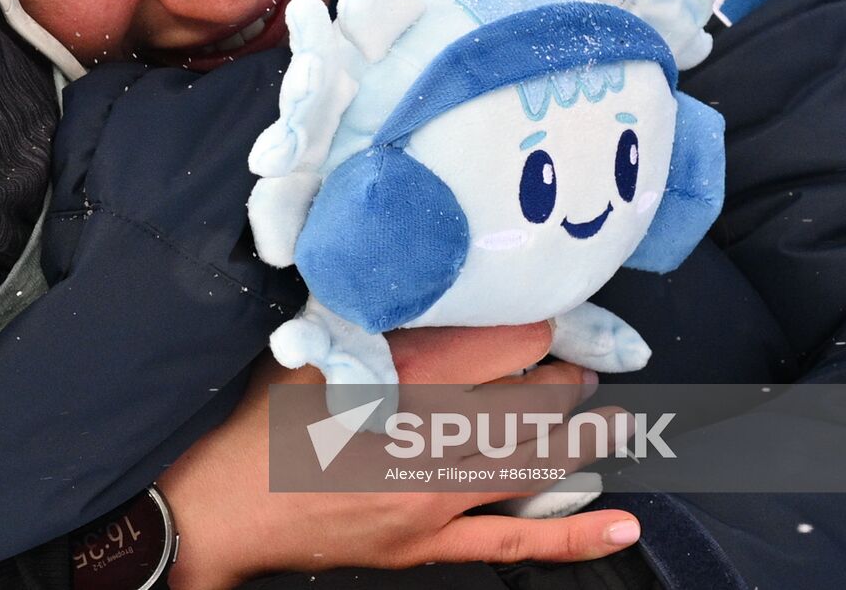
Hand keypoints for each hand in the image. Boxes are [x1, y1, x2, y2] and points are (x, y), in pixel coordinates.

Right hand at [159, 323, 640, 589]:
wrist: (223, 509)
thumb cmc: (258, 428)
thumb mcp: (309, 358)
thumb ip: (367, 331)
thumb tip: (417, 300)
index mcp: (390, 386)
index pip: (489, 351)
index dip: (532, 334)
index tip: (553, 321)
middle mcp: (418, 443)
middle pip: (521, 408)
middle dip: (563, 384)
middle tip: (583, 368)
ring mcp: (427, 501)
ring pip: (530, 466)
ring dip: (582, 441)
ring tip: (618, 421)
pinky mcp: (426, 545)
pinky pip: (513, 543)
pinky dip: (572, 536)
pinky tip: (622, 522)